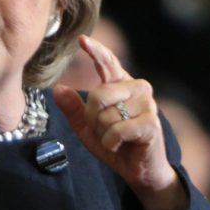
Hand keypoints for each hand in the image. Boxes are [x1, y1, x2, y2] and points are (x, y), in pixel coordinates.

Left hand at [53, 36, 187, 209]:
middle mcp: (137, 88)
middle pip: (97, 95)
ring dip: (103, 134)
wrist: (140, 170)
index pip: (108, 62)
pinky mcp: (151, 122)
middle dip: (92, 119)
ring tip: (115, 139)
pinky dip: (111, 142)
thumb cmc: (116, 145)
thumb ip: (73, 109)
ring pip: (106, 115)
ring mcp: (147, 103)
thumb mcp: (88, 128)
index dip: (95, 51)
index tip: (81, 39)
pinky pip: (117, 130)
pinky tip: (120, 145)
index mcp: (121, 84)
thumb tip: (58, 89)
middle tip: (103, 131)